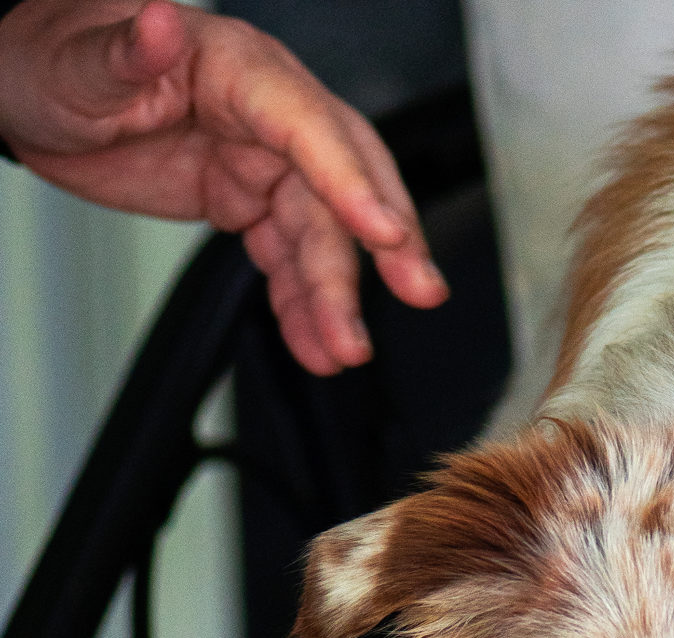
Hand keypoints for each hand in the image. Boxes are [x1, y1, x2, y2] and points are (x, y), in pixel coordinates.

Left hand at [0, 0, 448, 373]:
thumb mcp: (83, 59)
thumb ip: (125, 52)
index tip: (384, 233)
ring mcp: (259, 160)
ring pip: (319, 234)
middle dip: (384, 241)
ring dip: (336, 296)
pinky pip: (288, 257)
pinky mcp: (245, 199)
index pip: (308, 123)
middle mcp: (264, 113)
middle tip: (417, 291)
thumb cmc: (60, 55)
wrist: (36, 87)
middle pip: (340, 181)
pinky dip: (303, 304)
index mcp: (237, 67)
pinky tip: (313, 345)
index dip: (350, 179)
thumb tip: (156, 24)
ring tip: (344, 351)